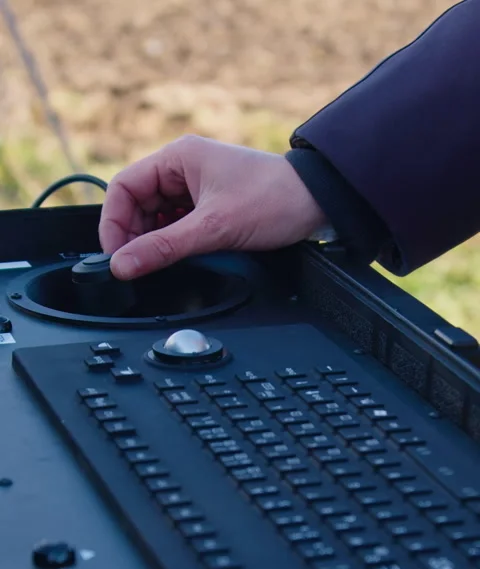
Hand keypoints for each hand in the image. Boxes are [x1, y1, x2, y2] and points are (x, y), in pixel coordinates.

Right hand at [99, 135, 326, 279]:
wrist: (318, 203)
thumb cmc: (274, 199)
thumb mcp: (213, 228)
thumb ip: (164, 248)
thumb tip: (122, 265)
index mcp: (177, 158)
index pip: (123, 187)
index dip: (113, 223)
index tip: (116, 256)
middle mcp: (183, 169)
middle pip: (137, 205)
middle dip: (134, 237)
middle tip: (137, 267)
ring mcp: (196, 188)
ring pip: (157, 218)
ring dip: (155, 242)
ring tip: (162, 263)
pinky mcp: (210, 206)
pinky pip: (178, 226)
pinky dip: (174, 244)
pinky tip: (181, 258)